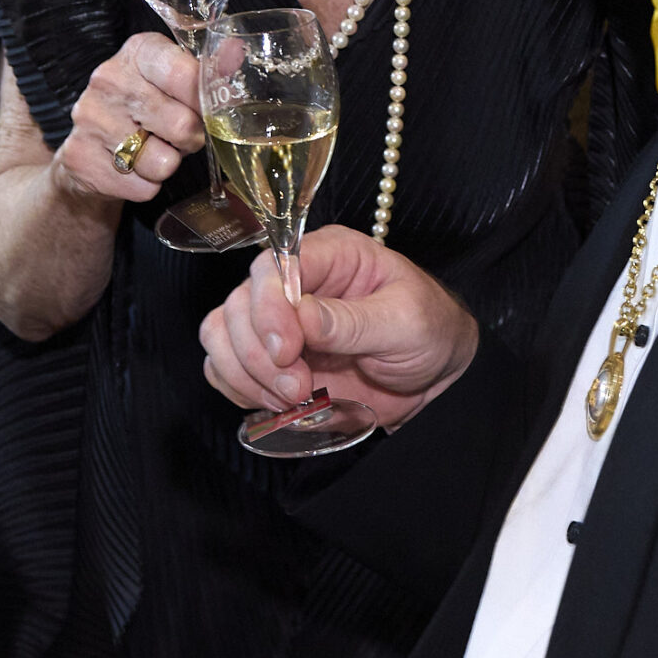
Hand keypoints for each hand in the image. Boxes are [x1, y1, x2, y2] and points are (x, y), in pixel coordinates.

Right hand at [52, 31, 204, 204]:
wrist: (93, 147)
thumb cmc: (147, 108)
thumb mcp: (175, 81)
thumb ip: (208, 69)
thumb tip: (235, 53)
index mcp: (138, 53)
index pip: (186, 75)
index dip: (205, 101)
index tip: (208, 108)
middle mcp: (108, 80)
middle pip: (181, 125)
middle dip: (191, 138)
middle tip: (182, 135)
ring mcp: (90, 119)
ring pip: (163, 162)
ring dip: (169, 164)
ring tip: (156, 149)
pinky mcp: (80, 158)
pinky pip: (142, 187)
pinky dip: (146, 184)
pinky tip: (134, 168)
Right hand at [201, 225, 478, 429]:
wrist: (436, 374)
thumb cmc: (430, 332)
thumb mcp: (406, 321)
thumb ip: (353, 321)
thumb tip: (301, 316)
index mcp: (331, 255)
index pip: (273, 267)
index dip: (267, 309)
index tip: (288, 351)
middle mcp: (296, 283)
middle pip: (238, 303)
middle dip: (259, 353)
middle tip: (298, 386)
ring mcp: (278, 321)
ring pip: (221, 335)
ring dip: (246, 373)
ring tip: (293, 397)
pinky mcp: (270, 359)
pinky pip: (225, 367)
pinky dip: (240, 389)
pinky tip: (278, 402)